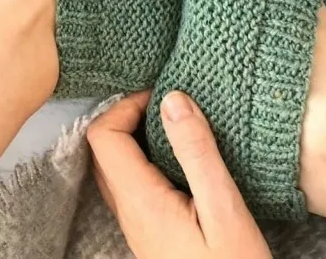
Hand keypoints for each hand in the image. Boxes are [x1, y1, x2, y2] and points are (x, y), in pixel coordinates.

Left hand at [88, 91, 271, 258]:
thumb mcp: (223, 207)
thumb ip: (196, 152)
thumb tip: (172, 99)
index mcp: (141, 200)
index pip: (103, 136)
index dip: (125, 105)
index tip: (161, 97)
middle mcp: (130, 210)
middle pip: (103, 148)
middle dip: (128, 114)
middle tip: (167, 104)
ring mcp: (137, 222)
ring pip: (116, 165)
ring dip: (137, 135)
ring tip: (175, 122)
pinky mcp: (151, 229)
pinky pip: (133, 181)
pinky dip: (147, 156)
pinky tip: (180, 155)